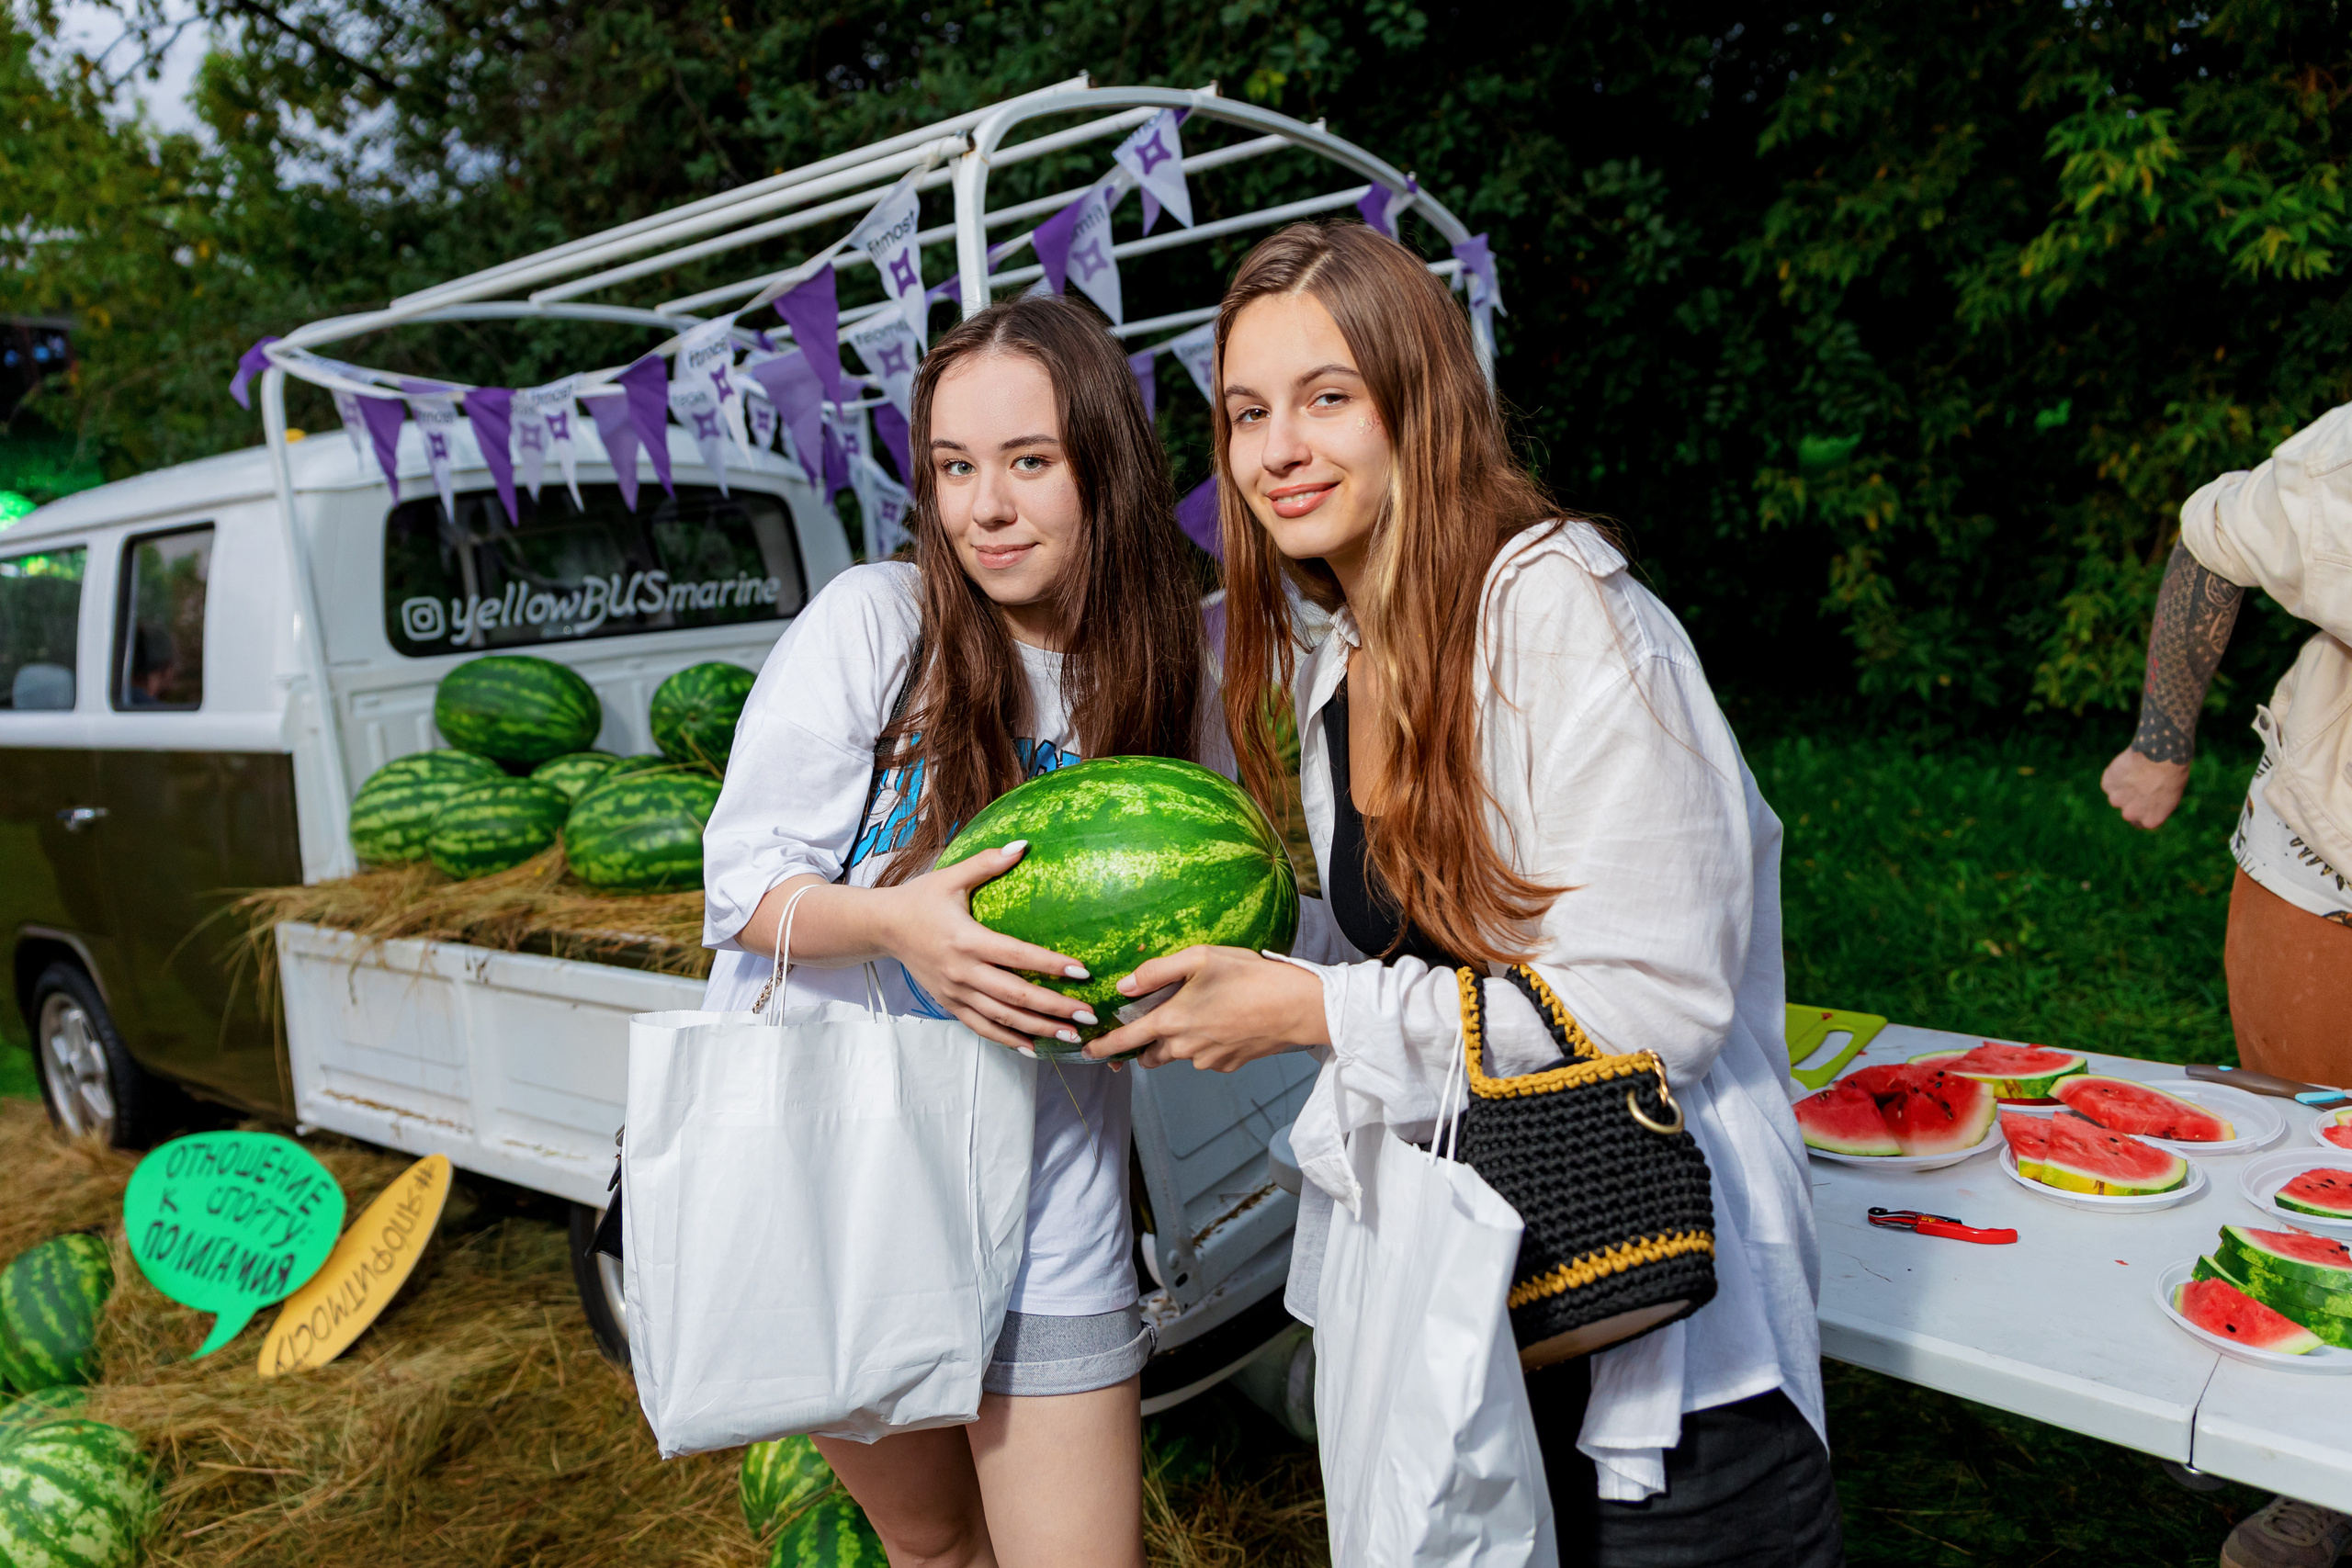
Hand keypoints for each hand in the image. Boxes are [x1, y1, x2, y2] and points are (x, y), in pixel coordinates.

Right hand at [878, 843, 1094, 1053]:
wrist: (882, 928)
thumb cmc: (920, 899)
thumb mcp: (950, 877)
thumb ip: (987, 863)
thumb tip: (1024, 844)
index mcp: (966, 939)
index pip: (1016, 955)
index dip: (1050, 965)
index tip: (1082, 972)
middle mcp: (962, 971)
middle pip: (1015, 995)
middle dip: (1054, 1007)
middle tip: (1088, 1014)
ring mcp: (955, 992)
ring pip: (1001, 1017)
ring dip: (1038, 1029)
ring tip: (1071, 1036)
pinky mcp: (949, 1004)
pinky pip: (981, 1027)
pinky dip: (1007, 1039)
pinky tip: (1033, 1047)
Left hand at [1083, 945, 1326, 1070]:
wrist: (1299, 1007)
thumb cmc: (1251, 977)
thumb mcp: (1201, 958)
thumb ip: (1157, 971)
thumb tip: (1125, 986)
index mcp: (1172, 1022)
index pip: (1125, 1041)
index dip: (1103, 1047)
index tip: (1088, 1052)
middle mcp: (1185, 1048)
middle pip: (1151, 1054)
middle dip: (1145, 1045)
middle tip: (1152, 1024)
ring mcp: (1208, 1060)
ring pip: (1180, 1055)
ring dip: (1179, 1040)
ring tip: (1202, 1011)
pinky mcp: (1230, 1065)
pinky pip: (1207, 1056)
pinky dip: (1207, 1042)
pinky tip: (1226, 1019)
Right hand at [2101, 747, 2190, 829]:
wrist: (2160, 756)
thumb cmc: (2172, 774)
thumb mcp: (2171, 795)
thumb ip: (2154, 805)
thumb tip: (2145, 803)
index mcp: (2150, 821)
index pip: (2140, 822)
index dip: (2143, 809)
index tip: (2145, 799)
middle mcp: (2131, 814)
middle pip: (2128, 809)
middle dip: (2132, 799)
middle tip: (2143, 782)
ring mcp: (2117, 800)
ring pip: (2118, 794)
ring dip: (2124, 786)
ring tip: (2137, 772)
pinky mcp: (2108, 785)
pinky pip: (2111, 781)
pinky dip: (2117, 774)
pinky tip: (2129, 765)